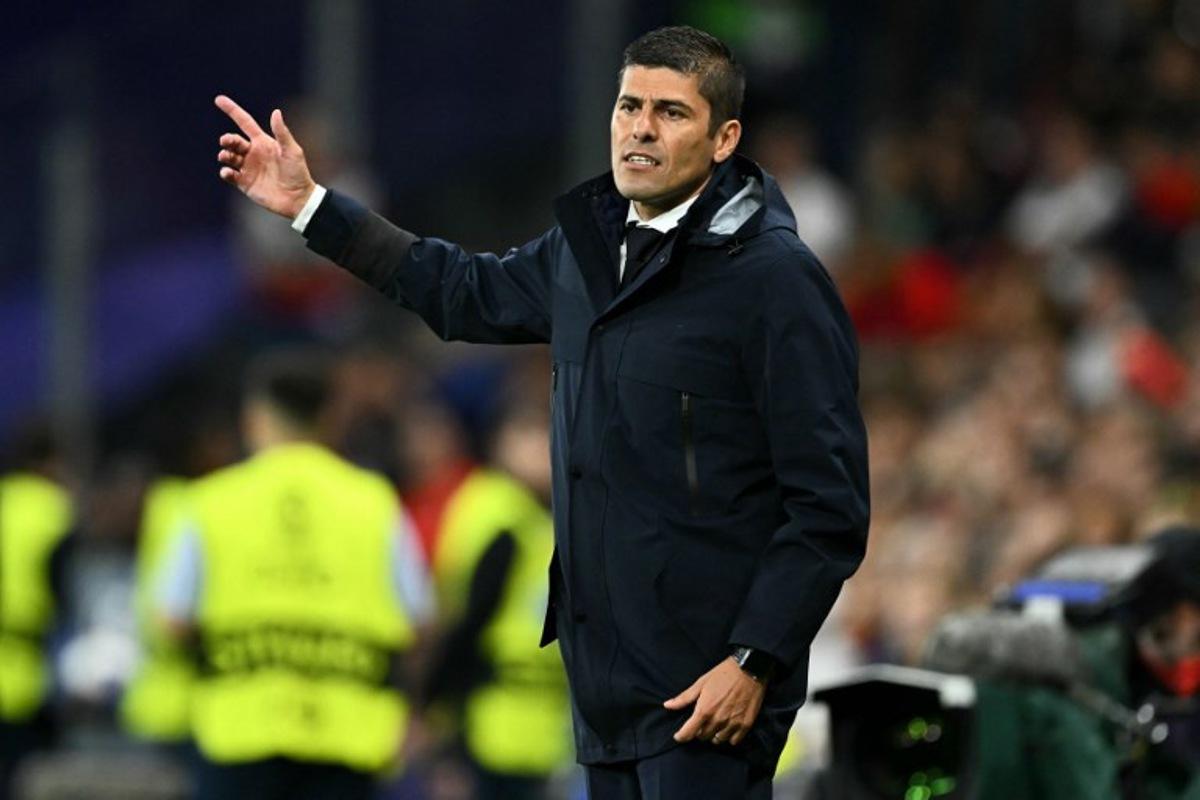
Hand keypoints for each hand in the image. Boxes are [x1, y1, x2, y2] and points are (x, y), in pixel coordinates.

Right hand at [213, 95, 316, 218]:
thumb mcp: (292, 151)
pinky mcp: (244, 183)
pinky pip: (229, 175)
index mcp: (263, 142)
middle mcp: (253, 153)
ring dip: (224, 154)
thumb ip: (282, 133)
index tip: (218, 100)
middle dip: (227, 139)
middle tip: (226, 142)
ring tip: (226, 157)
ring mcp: (248, 168)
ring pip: (228, 156)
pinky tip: (228, 172)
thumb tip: (276, 112)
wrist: (298, 199)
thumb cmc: (298, 173)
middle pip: (233, 141)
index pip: (244, 122)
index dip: (232, 110)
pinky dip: (225, 172)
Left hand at [664, 656, 765, 745]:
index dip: (681, 736)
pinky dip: (729, 736)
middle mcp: (718, 720)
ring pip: (718, 740)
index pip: (688, 733)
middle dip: (699, 731)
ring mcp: (733, 723)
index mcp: (705, 710)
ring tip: (715, 724)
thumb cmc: (723, 674)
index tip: (679, 736)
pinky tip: (728, 727)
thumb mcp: (701, 683)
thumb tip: (667, 706)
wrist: (749, 668)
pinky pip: (734, 741)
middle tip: (702, 722)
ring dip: (714, 734)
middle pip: (703, 737)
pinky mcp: (746, 724)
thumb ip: (684, 698)